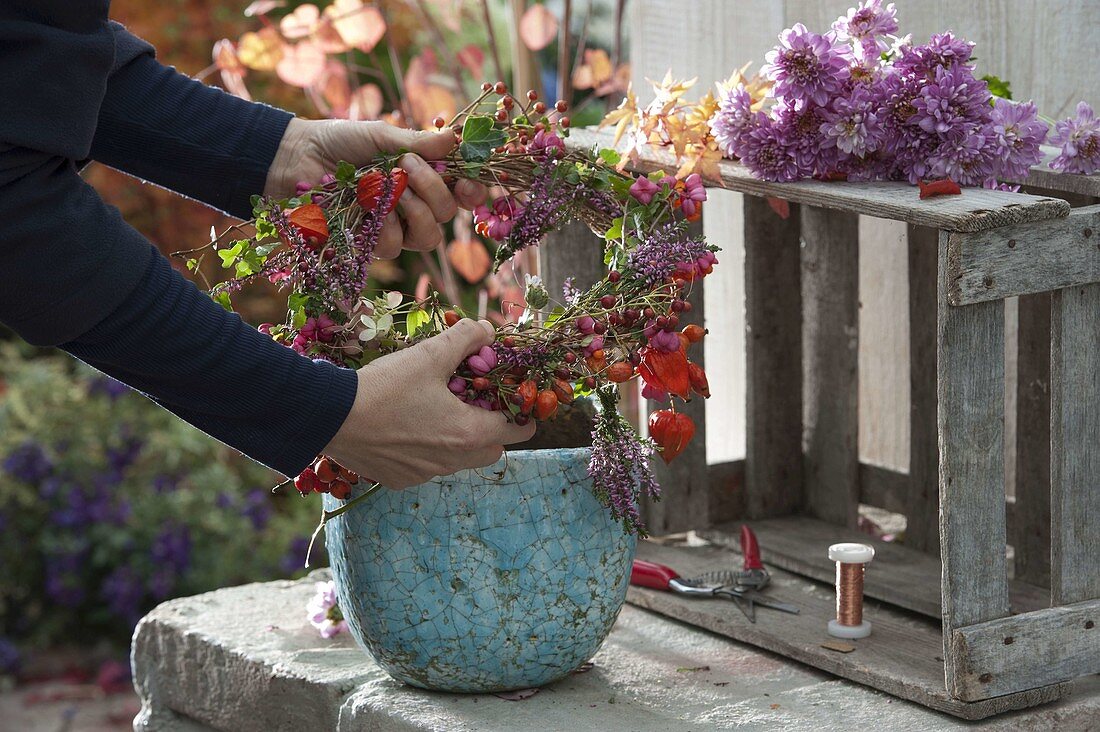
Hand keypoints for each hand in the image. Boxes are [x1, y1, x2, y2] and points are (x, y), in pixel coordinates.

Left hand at [265, 118, 485, 257]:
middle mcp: (414, 205)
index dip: (471, 192)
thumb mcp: (381, 136)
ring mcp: (394, 227)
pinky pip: (394, 245)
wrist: (297, 157)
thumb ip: (417, 142)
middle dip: (433, 190)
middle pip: (446, 215)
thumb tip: (453, 139)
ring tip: (386, 187)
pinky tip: (364, 205)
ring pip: (427, 238)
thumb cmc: (340, 141)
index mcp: (423, 177)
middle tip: (406, 166)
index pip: (461, 193)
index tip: (467, 183)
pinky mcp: (371, 244)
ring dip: (412, 210)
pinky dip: (383, 223)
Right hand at [322, 319, 535, 488]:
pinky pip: (427, 468)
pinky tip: (407, 427)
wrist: (330, 417)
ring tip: (439, 412)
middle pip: (491, 451)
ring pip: (459, 461)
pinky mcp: (400, 480)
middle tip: (478, 404)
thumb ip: (466, 338)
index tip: (517, 402)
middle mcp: (452, 461)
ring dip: (459, 440)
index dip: (523, 415)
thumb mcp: (430, 354)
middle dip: (493, 430)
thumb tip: (489, 330)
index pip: (517, 431)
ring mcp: (426, 475)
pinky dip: (427, 451)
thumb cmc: (385, 386)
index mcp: (468, 433)